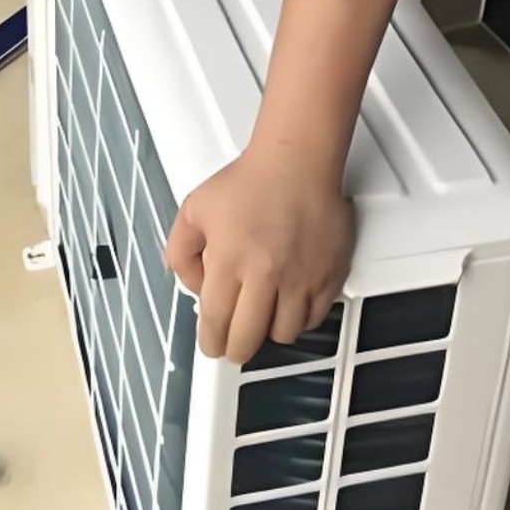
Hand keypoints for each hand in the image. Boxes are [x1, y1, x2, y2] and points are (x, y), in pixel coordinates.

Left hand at [165, 145, 354, 363]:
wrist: (297, 161)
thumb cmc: (250, 181)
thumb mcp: (194, 210)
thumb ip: (180, 252)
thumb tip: (194, 287)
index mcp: (230, 259)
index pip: (216, 322)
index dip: (212, 342)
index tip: (212, 345)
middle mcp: (267, 273)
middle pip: (249, 339)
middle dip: (236, 348)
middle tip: (234, 343)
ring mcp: (302, 277)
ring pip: (284, 333)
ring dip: (270, 330)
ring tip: (263, 315)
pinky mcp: (329, 274)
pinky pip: (315, 317)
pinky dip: (300, 317)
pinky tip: (289, 302)